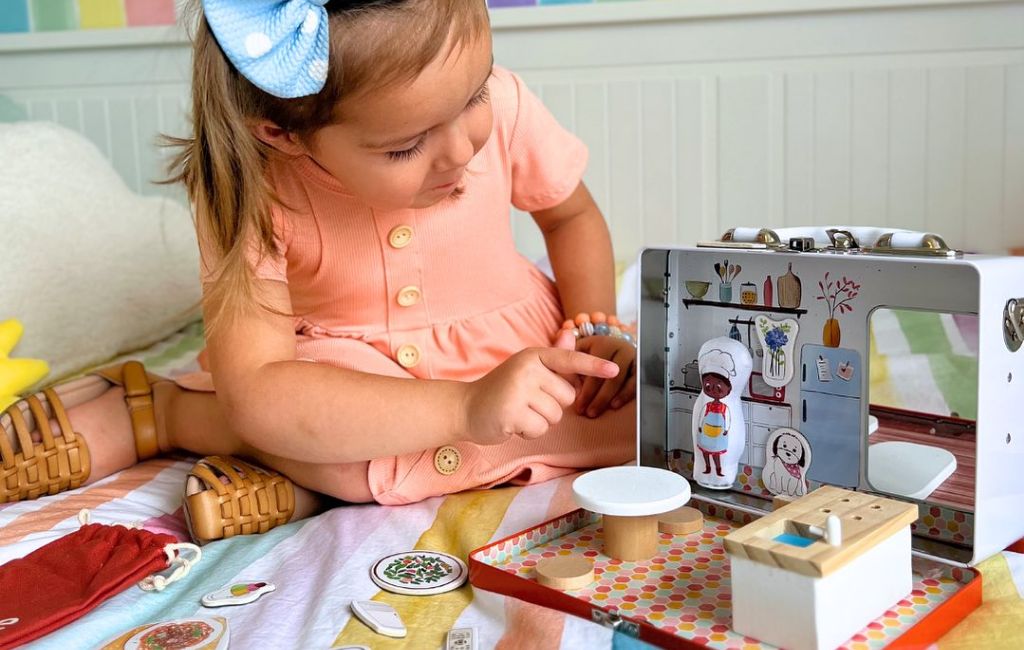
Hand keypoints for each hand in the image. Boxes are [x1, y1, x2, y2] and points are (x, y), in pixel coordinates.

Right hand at [462, 330, 618, 445]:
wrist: (466, 407)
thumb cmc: (501, 389)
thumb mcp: (526, 368)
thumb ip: (551, 356)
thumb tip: (570, 334)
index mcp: (534, 355)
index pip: (570, 360)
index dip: (594, 366)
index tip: (614, 370)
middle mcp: (527, 368)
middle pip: (567, 396)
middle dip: (553, 406)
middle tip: (528, 402)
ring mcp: (519, 389)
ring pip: (556, 415)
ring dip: (540, 421)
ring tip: (519, 412)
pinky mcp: (512, 412)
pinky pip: (540, 429)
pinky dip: (528, 432)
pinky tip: (513, 422)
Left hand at [574, 335, 635, 417]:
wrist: (613, 355)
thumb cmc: (590, 358)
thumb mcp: (578, 352)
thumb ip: (567, 351)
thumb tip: (562, 338)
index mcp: (601, 342)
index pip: (592, 365)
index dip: (585, 387)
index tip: (577, 405)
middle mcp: (618, 346)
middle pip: (606, 374)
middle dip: (594, 396)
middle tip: (584, 412)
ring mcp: (632, 356)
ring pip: (619, 379)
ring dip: (606, 397)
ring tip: (595, 412)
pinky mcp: (641, 366)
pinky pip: (635, 382)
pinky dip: (625, 395)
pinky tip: (614, 405)